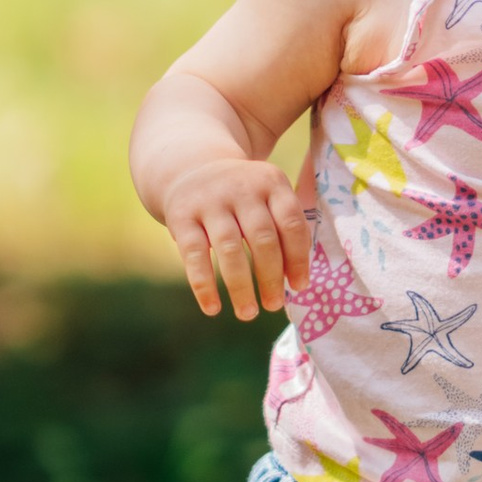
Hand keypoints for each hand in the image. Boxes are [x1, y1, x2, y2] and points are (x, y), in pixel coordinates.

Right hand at [158, 153, 313, 320]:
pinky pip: (194, 255)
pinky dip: (204, 285)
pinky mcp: (181, 216)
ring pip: (230, 249)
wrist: (192, 169)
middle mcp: (242, 188)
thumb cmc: (243, 197)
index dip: (298, 258)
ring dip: (240, 286)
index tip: (300, 287)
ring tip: (248, 313)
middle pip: (262, 238)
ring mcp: (210, 201)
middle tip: (274, 305)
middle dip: (271, 276)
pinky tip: (213, 309)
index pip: (291, 223)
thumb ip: (284, 228)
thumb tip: (297, 281)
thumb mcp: (267, 196)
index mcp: (271, 182)